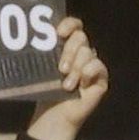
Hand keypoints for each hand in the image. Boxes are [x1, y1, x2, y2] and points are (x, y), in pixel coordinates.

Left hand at [26, 16, 107, 139]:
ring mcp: (92, 64)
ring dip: (75, 69)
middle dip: (69, 51)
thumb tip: (37, 38)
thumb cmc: (47, 91)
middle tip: (60, 69)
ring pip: (87, 52)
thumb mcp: (44, 69)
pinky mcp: (100, 78)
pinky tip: (81, 84)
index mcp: (66, 46)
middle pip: (80, 37)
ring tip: (67, 85)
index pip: (73, 26)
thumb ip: (46, 53)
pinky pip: (98, 66)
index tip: (59, 32)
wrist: (54, 115)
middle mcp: (81, 53)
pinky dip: (88, 72)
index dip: (69, 24)